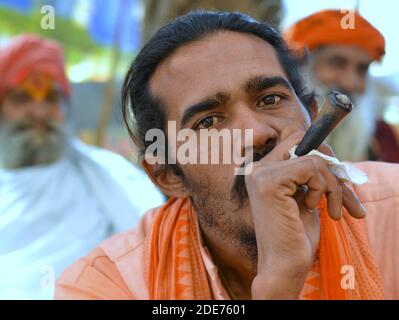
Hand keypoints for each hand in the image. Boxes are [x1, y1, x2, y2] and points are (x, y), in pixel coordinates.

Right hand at [245, 131, 365, 298]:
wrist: (284, 263)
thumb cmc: (296, 234)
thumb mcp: (304, 195)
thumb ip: (308, 172)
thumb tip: (327, 152)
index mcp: (262, 170)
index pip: (294, 140)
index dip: (320, 154)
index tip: (334, 180)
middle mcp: (257, 168)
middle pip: (303, 141)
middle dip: (330, 166)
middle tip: (342, 194)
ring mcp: (260, 173)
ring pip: (312, 157)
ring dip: (332, 184)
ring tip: (334, 209)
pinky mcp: (269, 182)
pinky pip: (310, 167)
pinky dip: (322, 188)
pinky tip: (313, 207)